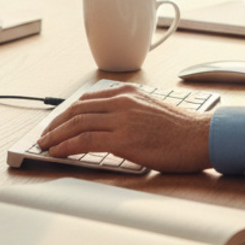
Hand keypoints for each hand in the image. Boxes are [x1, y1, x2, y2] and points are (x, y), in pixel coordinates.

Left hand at [38, 84, 213, 172]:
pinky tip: (58, 152)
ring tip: (45, 146)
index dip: (66, 113)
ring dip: (56, 136)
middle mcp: (122, 101)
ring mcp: (122, 119)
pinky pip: (86, 140)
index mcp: (128, 93)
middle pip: (77, 110)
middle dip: (56, 124)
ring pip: (77, 123)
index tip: (56, 123)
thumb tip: (109, 126)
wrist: (200, 137)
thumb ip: (129, 112)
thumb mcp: (151, 109)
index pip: (87, 100)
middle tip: (44, 136)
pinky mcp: (123, 138)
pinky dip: (67, 145)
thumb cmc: (181, 129)